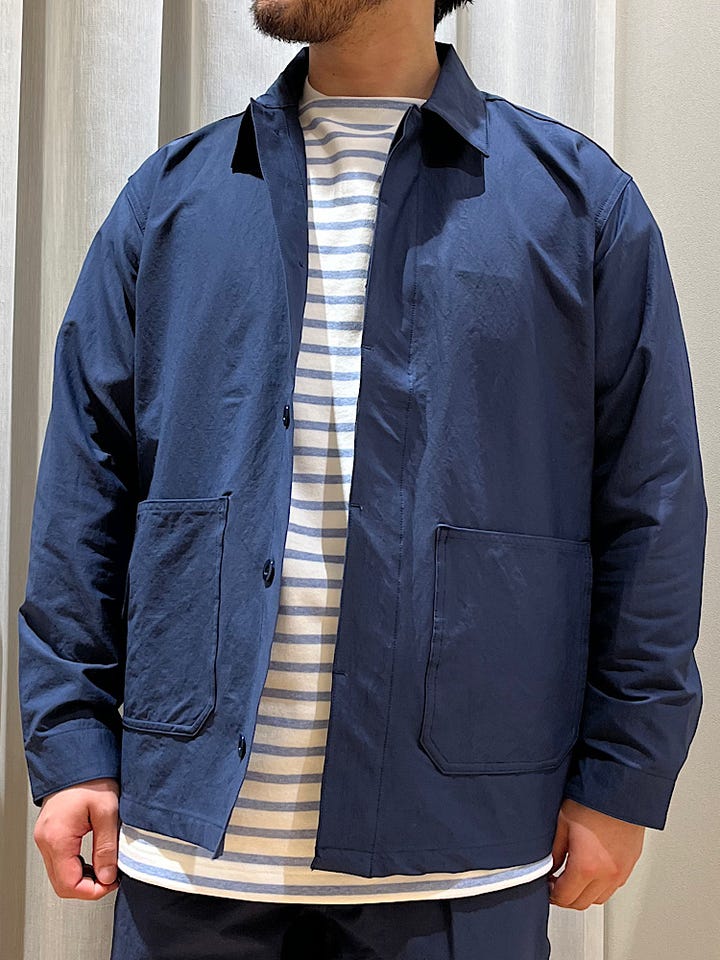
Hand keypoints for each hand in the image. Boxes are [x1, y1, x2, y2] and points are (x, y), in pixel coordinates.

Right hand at [34, 777, 120, 899]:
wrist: (79, 758)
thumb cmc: (92, 778)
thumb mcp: (107, 812)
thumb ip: (107, 848)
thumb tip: (108, 876)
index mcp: (57, 838)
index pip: (69, 885)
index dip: (93, 891)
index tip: (112, 883)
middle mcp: (45, 840)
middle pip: (61, 884)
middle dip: (88, 888)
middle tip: (111, 879)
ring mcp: (44, 837)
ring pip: (59, 874)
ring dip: (82, 878)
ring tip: (106, 868)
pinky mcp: (49, 832)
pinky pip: (59, 860)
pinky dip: (76, 866)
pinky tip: (94, 860)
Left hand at [547, 797, 644, 909]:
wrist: (621, 789)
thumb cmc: (592, 801)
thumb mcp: (562, 823)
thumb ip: (554, 851)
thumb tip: (550, 867)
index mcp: (586, 867)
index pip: (565, 898)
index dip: (551, 894)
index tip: (547, 885)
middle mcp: (607, 874)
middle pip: (582, 903)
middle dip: (566, 897)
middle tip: (556, 883)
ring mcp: (621, 871)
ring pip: (599, 898)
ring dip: (585, 893)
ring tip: (574, 876)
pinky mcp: (630, 864)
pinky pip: (613, 886)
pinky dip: (601, 885)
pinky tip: (592, 870)